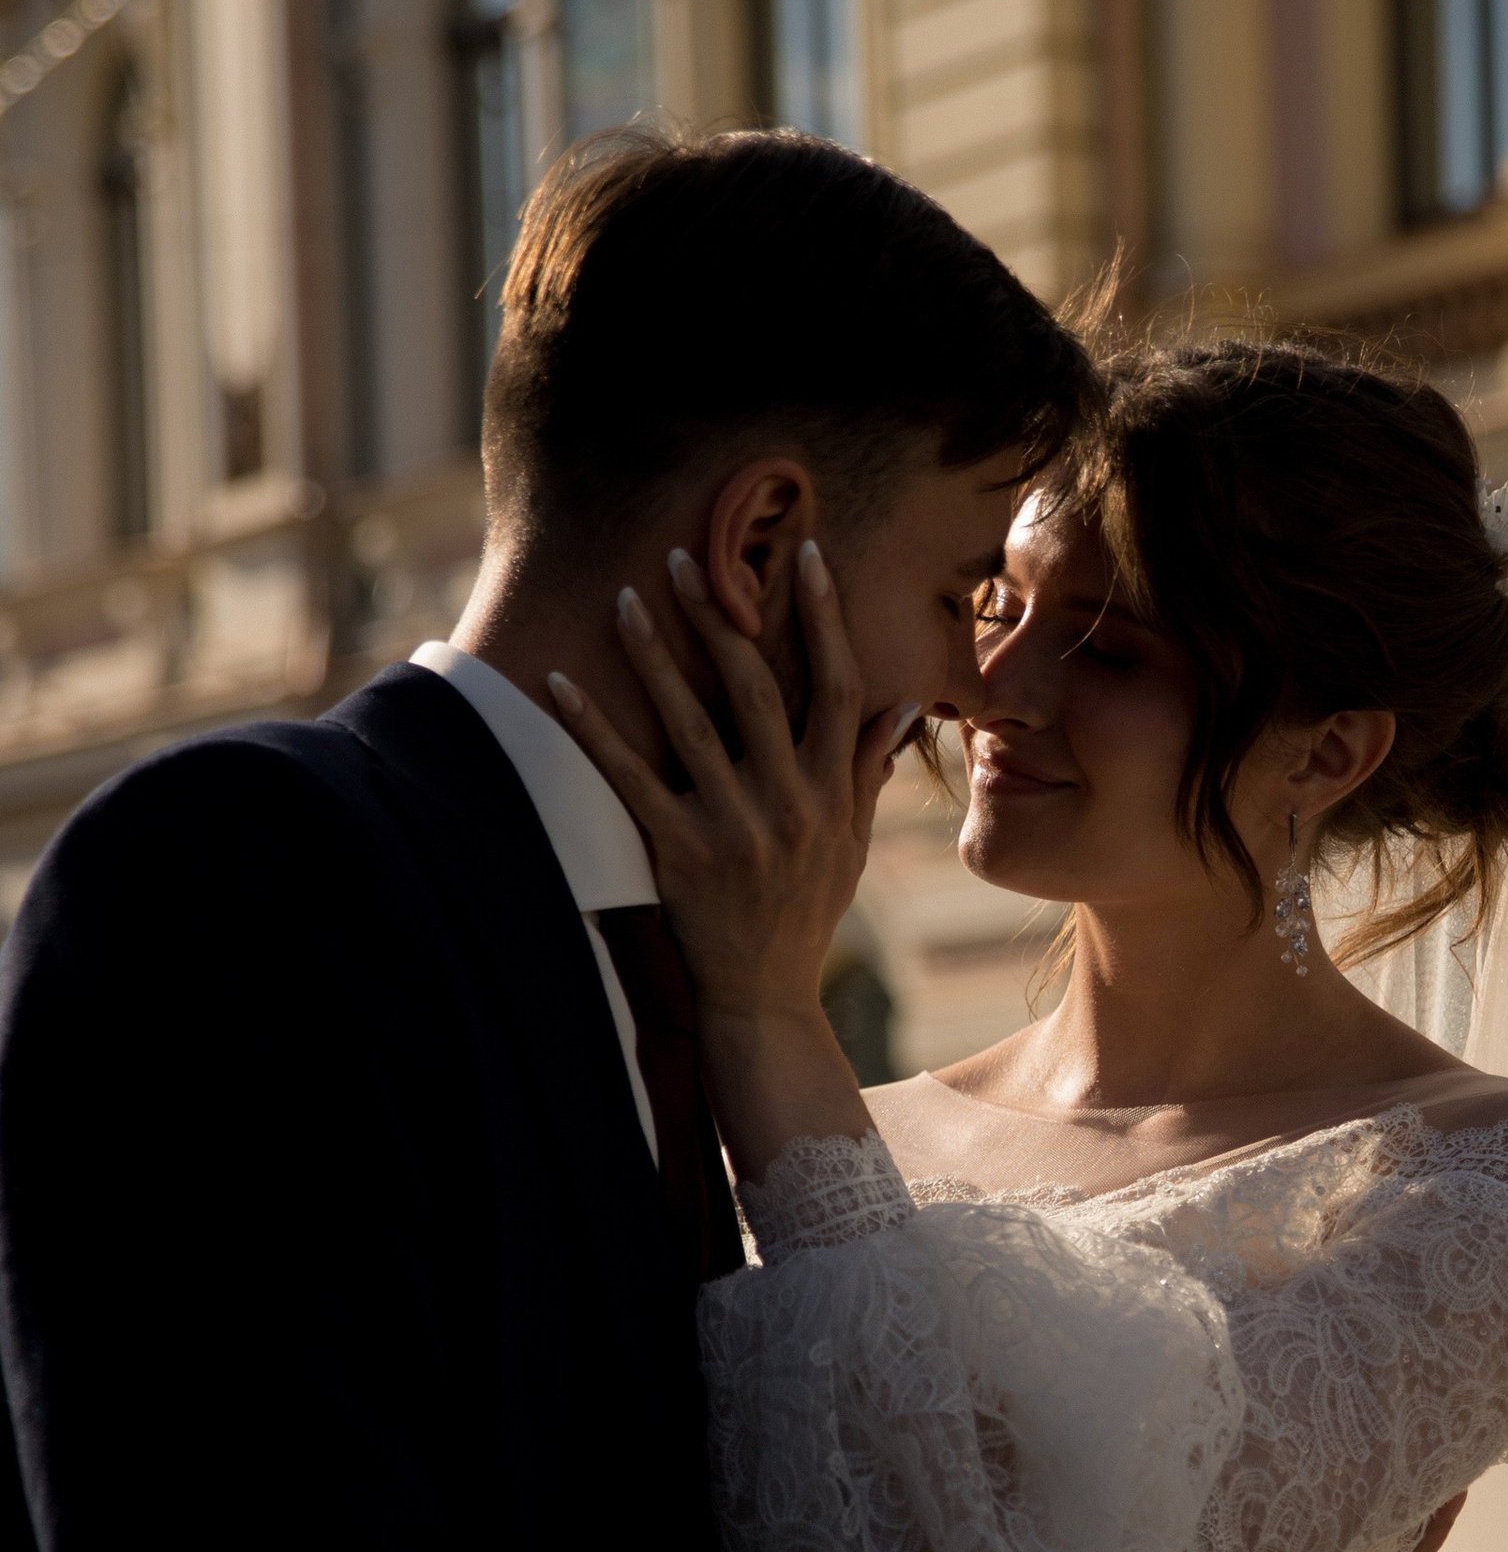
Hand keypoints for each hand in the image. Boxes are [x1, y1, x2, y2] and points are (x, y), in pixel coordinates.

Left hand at [549, 542, 910, 1030]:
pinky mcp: (680, 852)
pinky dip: (593, 729)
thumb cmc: (809, 910)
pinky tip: (560, 684)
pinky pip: (629, 777)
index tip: (806, 558)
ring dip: (655, 654)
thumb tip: (904, 705)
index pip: (839, 687)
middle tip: (688, 558)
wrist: (766, 994)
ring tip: (626, 599)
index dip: (825, 619)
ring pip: (691, 721)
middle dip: (721, 616)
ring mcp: (734, 827)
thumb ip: (868, 769)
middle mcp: (790, 803)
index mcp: (833, 792)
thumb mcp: (853, 842)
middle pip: (758, 687)